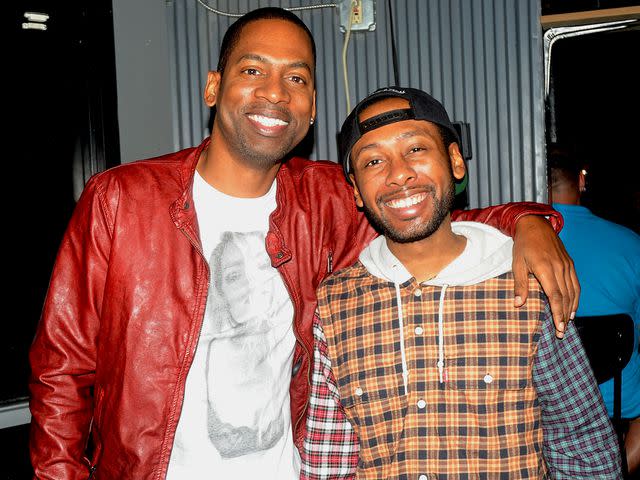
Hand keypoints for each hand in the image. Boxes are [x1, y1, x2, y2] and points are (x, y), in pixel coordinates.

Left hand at [512, 216, 579, 337]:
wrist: (535, 225)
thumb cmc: (523, 245)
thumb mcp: (517, 264)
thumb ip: (519, 284)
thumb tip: (518, 304)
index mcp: (545, 269)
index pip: (555, 296)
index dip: (557, 313)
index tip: (559, 327)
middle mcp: (559, 268)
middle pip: (566, 296)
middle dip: (564, 316)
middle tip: (562, 332)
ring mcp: (566, 265)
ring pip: (573, 291)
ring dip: (571, 308)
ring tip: (568, 323)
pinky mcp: (569, 263)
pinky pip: (576, 283)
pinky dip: (576, 296)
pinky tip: (573, 306)